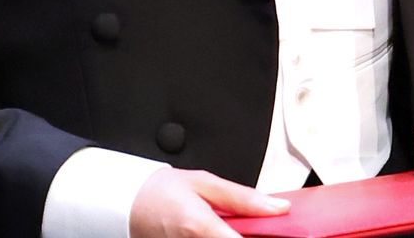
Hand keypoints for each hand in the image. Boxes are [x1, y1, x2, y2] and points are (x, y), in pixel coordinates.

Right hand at [129, 168, 289, 237]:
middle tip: (258, 226)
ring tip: (239, 227)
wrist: (127, 203)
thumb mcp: (204, 182)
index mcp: (200, 226)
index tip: (285, 233)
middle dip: (252, 236)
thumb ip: (243, 198)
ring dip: (239, 237)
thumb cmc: (161, 191)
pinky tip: (229, 232)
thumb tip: (278, 207)